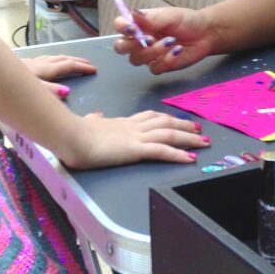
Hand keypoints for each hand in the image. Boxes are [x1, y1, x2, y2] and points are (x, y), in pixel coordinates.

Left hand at [21, 54, 95, 98]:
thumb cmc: (7, 84)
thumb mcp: (29, 90)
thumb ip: (48, 92)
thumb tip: (67, 93)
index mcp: (44, 69)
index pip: (67, 66)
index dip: (81, 68)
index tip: (94, 70)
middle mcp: (39, 63)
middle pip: (62, 59)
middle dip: (77, 61)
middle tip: (90, 64)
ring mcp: (31, 62)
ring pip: (53, 57)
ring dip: (66, 59)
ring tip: (74, 61)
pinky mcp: (23, 64)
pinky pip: (44, 59)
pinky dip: (53, 59)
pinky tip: (48, 62)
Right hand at [59, 110, 210, 168]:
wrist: (70, 135)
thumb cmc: (74, 132)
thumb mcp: (87, 123)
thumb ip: (93, 120)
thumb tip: (95, 115)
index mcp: (121, 123)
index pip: (149, 117)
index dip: (165, 118)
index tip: (176, 119)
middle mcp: (132, 127)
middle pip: (164, 122)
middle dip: (184, 125)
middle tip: (199, 129)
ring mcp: (135, 137)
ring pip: (169, 134)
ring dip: (189, 138)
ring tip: (204, 141)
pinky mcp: (135, 149)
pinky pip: (162, 151)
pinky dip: (178, 154)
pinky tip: (190, 158)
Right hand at [112, 6, 214, 73]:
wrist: (204, 34)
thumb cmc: (186, 21)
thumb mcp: (169, 15)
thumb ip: (151, 18)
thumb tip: (132, 13)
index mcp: (139, 24)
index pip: (119, 25)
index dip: (121, 27)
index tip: (132, 28)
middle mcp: (140, 40)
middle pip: (121, 47)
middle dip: (131, 45)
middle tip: (148, 39)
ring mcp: (148, 54)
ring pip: (136, 60)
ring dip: (152, 52)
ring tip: (170, 41)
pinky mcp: (159, 66)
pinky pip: (154, 68)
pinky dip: (166, 60)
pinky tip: (177, 51)